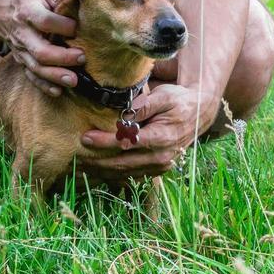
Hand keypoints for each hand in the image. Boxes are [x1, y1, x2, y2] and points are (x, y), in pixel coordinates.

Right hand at [0, 0, 83, 94]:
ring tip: (74, 80)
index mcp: (27, 10)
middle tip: (82, 57)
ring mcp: (20, 49)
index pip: (44, 20)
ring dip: (56, 75)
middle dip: (63, 58)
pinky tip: (59, 91)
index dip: (61, 25)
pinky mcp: (21, 60)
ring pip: (36, 67)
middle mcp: (22, 32)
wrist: (0, 11)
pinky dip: (44, 85)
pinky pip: (31, 76)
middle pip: (41, 50)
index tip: (76, 28)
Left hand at [77, 84, 219, 178]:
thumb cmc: (178, 101)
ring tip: (79, 167)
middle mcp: (160, 156)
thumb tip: (123, 114)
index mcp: (162, 137)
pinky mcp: (156, 170)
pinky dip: (112, 175)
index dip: (104, 142)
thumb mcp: (163, 96)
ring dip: (101, 171)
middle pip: (122, 163)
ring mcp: (159, 166)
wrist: (198, 114)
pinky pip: (131, 176)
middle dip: (96, 161)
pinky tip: (96, 172)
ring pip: (125, 173)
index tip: (86, 137)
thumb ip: (143, 106)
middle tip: (75, 156)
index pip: (127, 142)